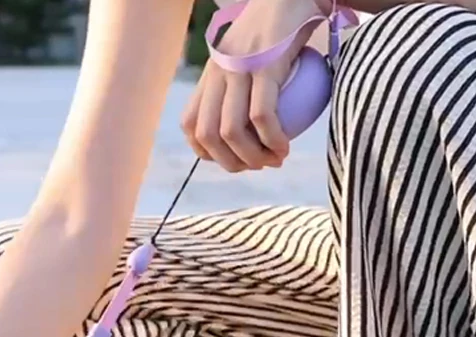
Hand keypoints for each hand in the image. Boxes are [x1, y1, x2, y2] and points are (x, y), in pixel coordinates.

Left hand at [182, 0, 332, 171]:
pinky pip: (262, 116)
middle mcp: (218, 72)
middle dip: (230, 163)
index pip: (191, 125)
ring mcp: (239, 69)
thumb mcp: (250, 59)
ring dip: (252, 157)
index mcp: (210, 74)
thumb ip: (241, 90)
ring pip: (231, 131)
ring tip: (273, 160)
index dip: (206, 153)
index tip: (233, 159)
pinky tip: (284, 147)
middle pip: (208, 135)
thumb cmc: (279, 32)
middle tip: (257, 166)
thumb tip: (248, 133)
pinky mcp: (264, 66)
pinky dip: (272, 140)